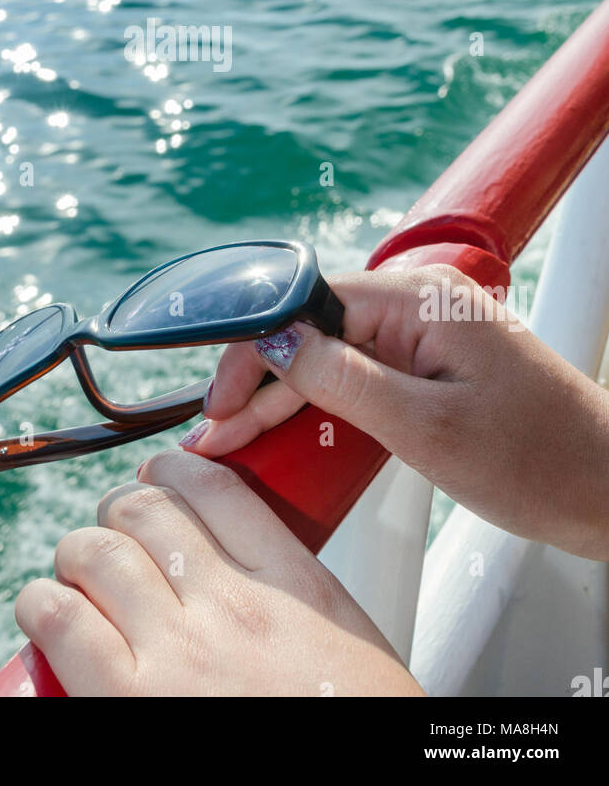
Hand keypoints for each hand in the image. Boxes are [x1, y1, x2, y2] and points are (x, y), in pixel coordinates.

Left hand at [15, 448, 422, 696]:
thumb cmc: (350, 728)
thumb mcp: (351, 648)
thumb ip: (299, 601)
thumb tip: (252, 579)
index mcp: (296, 589)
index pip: (216, 488)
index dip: (173, 472)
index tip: (159, 480)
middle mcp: (233, 607)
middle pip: (146, 509)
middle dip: (119, 514)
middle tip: (116, 540)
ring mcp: (177, 652)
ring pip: (96, 551)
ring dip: (78, 556)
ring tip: (78, 579)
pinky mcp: (127, 702)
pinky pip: (61, 619)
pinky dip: (41, 606)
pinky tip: (46, 615)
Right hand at [184, 266, 608, 559]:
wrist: (607, 487)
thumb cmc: (539, 461)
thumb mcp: (427, 429)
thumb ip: (344, 380)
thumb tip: (276, 344)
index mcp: (420, 298)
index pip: (306, 303)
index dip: (253, 350)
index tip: (219, 401)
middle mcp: (420, 301)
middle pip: (313, 327)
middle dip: (259, 380)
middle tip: (216, 436)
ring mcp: (427, 330)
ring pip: (331, 350)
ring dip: (284, 393)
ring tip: (235, 438)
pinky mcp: (432, 360)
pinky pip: (359, 368)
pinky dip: (320, 400)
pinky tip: (285, 426)